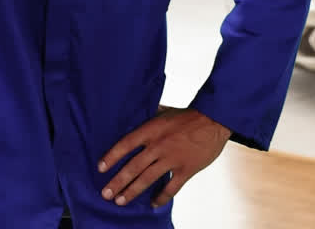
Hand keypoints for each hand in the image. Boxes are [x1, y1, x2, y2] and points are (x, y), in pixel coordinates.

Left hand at [98, 107, 230, 209]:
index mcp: (152, 130)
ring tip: (120, 201)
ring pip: (147, 179)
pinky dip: (160, 197)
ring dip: (132, 191)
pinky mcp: (186, 169)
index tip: (100, 168)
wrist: (214, 120)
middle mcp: (158, 145)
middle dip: (118, 182)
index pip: (126, 144)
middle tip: (106, 194)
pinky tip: (152, 204)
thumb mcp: (165, 111)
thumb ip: (150, 115)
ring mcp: (172, 159)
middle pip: (133, 167)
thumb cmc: (188, 116)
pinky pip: (171, 188)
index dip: (112, 156)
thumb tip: (138, 112)